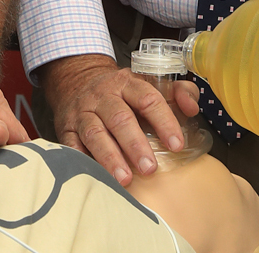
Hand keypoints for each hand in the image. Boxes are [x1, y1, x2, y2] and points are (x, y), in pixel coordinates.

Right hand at [39, 54, 196, 184]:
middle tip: (150, 169)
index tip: (176, 144)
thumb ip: (178, 92)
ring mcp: (83, 111)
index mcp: (127, 83)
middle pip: (120, 118)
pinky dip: (82, 160)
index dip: (164, 121)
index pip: (148, 99)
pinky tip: (94, 175)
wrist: (76, 79)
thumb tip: (192, 107)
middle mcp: (103, 96)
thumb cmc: (121, 92)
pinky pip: (72, 144)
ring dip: (110, 157)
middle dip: (135, 145)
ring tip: (124, 179)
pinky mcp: (66, 127)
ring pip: (95, 133)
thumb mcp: (149, 83)